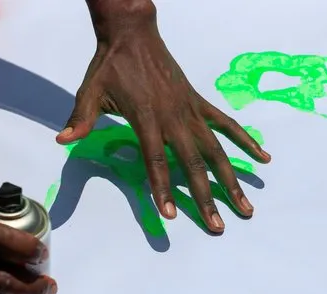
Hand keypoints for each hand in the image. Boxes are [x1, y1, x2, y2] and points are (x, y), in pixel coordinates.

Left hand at [57, 3, 270, 232]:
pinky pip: (227, 125)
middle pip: (193, 164)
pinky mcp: (200, 102)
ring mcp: (191, 111)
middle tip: (217, 225)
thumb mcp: (91, 91)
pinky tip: (263, 158)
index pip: (156, 161)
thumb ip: (80, 119)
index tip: (171, 215)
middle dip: (206, 197)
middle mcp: (174, 118)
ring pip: (216, 151)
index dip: (162, 189)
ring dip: (231, 180)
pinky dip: (246, 141)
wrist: (134, 35)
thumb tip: (63, 140)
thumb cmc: (111, 66)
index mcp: (146, 118)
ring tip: (245, 206)